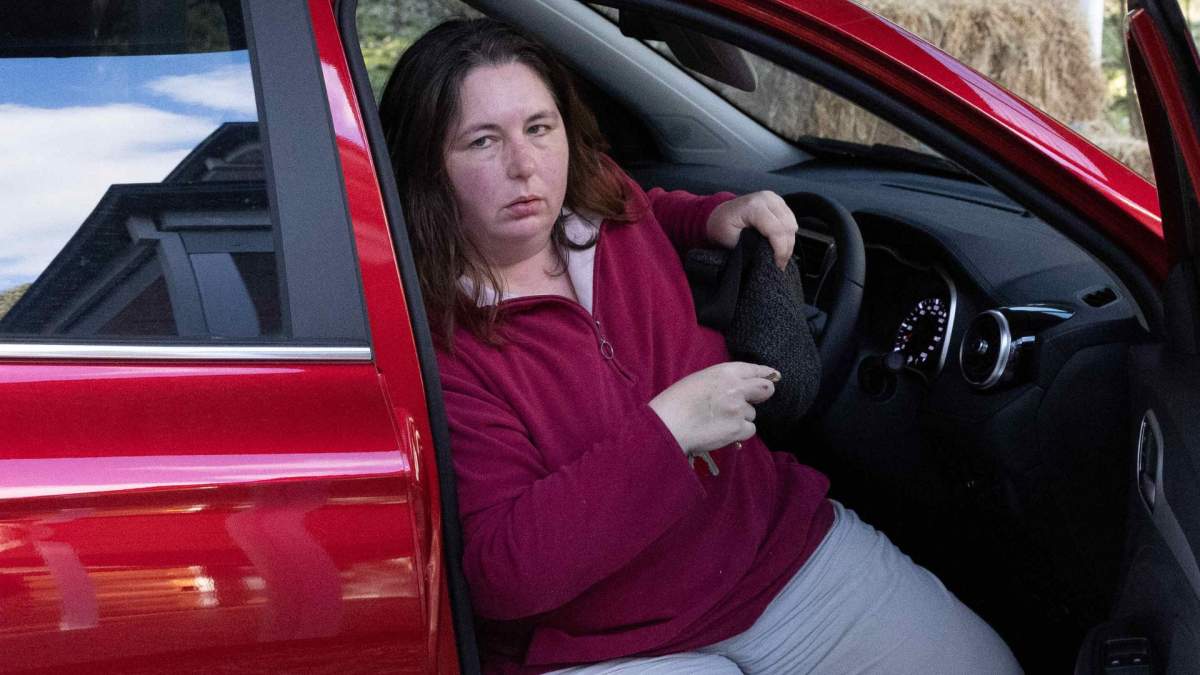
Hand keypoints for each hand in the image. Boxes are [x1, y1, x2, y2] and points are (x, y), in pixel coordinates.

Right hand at [649, 362, 778, 454]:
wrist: (669, 423)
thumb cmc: (676, 402)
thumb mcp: (699, 380)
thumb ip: (721, 381)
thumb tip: (737, 388)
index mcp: (724, 372)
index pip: (753, 369)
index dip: (765, 373)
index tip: (773, 375)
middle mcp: (736, 388)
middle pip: (765, 389)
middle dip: (763, 393)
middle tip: (754, 400)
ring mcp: (738, 409)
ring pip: (752, 414)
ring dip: (741, 418)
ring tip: (719, 421)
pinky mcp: (738, 428)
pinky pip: (748, 430)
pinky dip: (739, 433)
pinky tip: (723, 432)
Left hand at [705, 191, 798, 269]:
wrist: (719, 215)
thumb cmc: (721, 228)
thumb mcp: (731, 240)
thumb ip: (751, 246)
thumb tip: (769, 256)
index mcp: (753, 206)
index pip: (776, 229)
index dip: (780, 250)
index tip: (778, 265)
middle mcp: (767, 198)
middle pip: (787, 227)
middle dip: (786, 249)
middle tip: (780, 265)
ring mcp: (774, 198)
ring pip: (792, 224)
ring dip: (789, 243)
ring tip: (781, 257)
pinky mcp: (779, 202)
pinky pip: (791, 220)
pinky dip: (788, 235)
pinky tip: (781, 245)